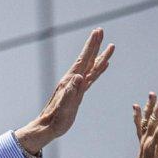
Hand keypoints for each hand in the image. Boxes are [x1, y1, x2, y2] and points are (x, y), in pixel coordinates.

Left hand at [15, 28, 113, 152]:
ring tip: (110, 46)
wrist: (47, 127)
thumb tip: (79, 76)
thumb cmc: (56, 119)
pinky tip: (104, 65)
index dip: (91, 46)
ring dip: (100, 56)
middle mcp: (73, 80)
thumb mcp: (65, 107)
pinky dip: (99, 70)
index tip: (97, 32)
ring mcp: (76, 86)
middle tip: (100, 30)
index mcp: (70, 81)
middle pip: (87, 59)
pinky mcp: (78, 92)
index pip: (83, 59)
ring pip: (91, 67)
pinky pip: (91, 77)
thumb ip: (72, 92)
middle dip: (94, 44)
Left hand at [117, 91, 157, 157]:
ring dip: (150, 107)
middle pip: (154, 121)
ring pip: (147, 121)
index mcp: (154, 148)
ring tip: (152, 94)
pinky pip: (139, 127)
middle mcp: (147, 142)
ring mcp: (143, 141)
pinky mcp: (142, 143)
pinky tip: (136, 106)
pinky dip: (138, 117)